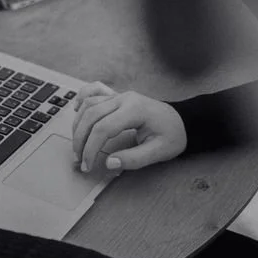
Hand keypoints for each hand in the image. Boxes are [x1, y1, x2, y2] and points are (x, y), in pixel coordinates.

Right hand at [72, 83, 187, 171]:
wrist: (181, 122)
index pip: (103, 128)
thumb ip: (134, 159)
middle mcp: (124, 99)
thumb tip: (109, 162)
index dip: (90, 149)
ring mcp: (119, 96)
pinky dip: (81, 99)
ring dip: (78, 125)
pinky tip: (76, 110)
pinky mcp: (116, 97)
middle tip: (79, 160)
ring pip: (88, 105)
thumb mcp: (158, 152)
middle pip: (91, 116)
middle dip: (80, 140)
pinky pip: (93, 91)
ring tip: (78, 145)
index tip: (87, 165)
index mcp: (135, 110)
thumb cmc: (172, 135)